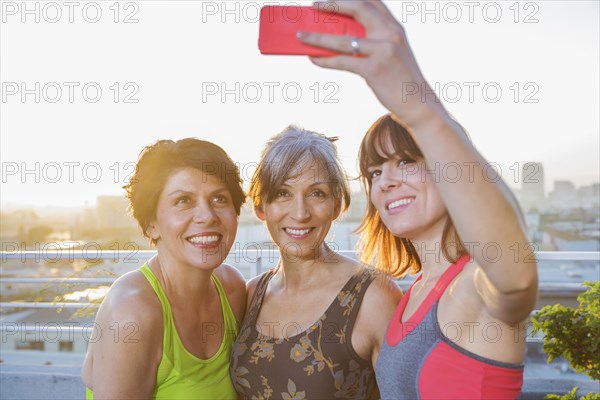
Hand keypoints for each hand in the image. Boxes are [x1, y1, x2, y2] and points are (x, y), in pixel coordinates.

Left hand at [297, 0, 445, 127]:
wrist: (418, 103)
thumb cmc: (400, 79)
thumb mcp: (392, 53)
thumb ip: (373, 41)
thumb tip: (339, 40)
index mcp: (395, 27)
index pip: (372, 1)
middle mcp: (390, 33)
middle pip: (358, 8)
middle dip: (333, 4)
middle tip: (314, 5)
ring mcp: (383, 50)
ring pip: (342, 38)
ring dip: (317, 36)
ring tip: (300, 36)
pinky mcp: (374, 69)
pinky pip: (342, 61)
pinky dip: (325, 60)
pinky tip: (313, 59)